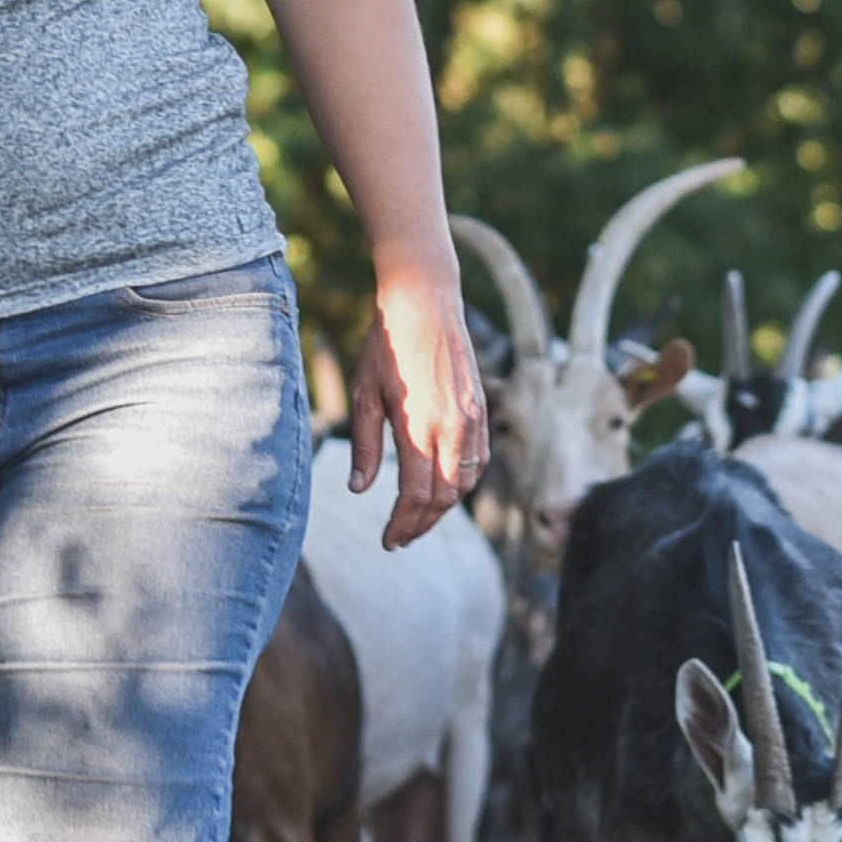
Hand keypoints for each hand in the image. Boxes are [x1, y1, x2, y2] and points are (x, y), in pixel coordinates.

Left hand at [351, 253, 490, 549]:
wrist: (425, 301)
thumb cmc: (386, 344)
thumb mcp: (364, 394)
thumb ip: (364, 446)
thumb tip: (360, 490)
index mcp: (419, 428)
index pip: (416, 496)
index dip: (402, 525)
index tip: (389, 541)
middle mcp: (452, 429)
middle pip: (443, 498)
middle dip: (421, 524)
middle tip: (400, 537)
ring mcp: (472, 419)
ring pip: (465, 483)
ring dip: (443, 507)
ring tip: (418, 516)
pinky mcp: (481, 409)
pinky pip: (479, 460)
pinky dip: (463, 482)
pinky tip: (445, 486)